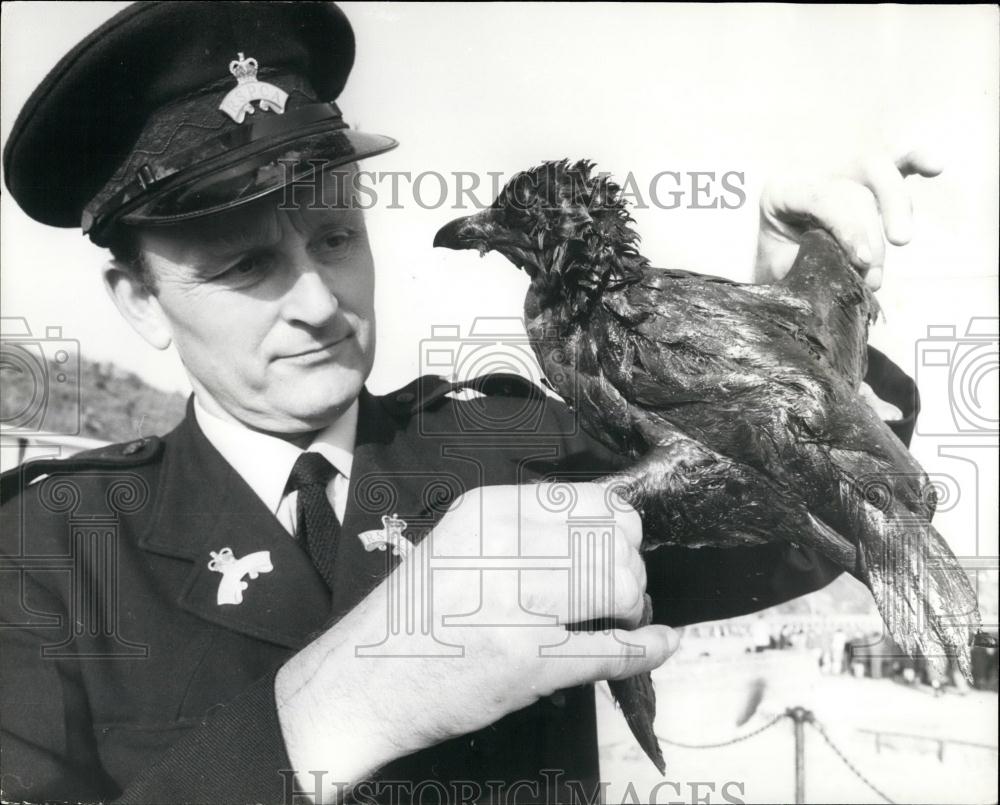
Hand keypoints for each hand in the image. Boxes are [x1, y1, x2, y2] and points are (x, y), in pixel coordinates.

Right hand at [274, 482, 677, 801]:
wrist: (363, 681)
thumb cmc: (414, 612)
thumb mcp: (458, 542)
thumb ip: (521, 528)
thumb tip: (604, 523)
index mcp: (488, 511)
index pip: (590, 500)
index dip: (620, 524)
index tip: (620, 544)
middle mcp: (503, 548)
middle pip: (612, 541)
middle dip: (631, 567)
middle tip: (621, 590)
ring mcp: (515, 606)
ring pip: (619, 586)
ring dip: (635, 605)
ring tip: (621, 617)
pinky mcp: (526, 663)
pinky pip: (612, 650)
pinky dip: (647, 648)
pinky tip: (660, 642)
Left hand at [754, 149, 942, 289]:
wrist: (776, 266)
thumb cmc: (780, 268)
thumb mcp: (783, 269)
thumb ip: (810, 265)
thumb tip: (849, 272)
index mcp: (782, 191)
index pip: (822, 198)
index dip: (848, 227)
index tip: (863, 260)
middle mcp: (812, 174)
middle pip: (853, 184)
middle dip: (871, 223)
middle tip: (875, 262)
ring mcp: (840, 173)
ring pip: (878, 172)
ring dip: (896, 207)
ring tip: (901, 241)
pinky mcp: (865, 180)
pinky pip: (894, 163)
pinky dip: (916, 162)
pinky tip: (935, 167)